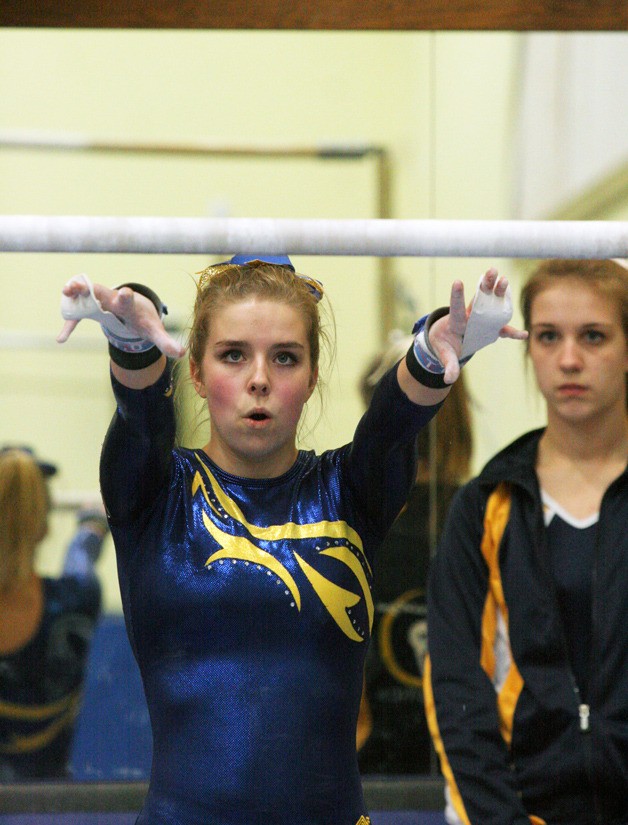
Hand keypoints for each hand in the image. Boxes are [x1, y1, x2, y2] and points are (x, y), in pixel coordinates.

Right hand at [57, 275, 185, 358]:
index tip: (126, 293)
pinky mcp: (91, 309)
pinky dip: (69, 324)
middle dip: (90, 288)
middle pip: (102, 291)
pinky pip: (78, 315)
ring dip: (75, 293)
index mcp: (129, 306)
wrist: (136, 309)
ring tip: (65, 292)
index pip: (128, 299)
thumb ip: (166, 342)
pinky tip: (62, 339)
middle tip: (77, 286)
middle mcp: (113, 299)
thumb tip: (182, 353)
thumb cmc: (144, 319)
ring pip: (86, 295)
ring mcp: (100, 302)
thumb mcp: (155, 331)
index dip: (127, 297)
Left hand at [428, 268, 527, 383]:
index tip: (457, 282)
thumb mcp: (443, 354)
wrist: (448, 341)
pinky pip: (502, 329)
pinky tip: (523, 335)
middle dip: (485, 286)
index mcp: (455, 322)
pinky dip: (511, 333)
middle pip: (478, 300)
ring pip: (490, 304)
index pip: (455, 308)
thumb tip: (448, 378)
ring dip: (498, 292)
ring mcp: (480, 320)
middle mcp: (469, 317)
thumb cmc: (443, 344)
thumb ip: (448, 365)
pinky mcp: (488, 327)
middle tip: (492, 271)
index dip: (456, 296)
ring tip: (504, 279)